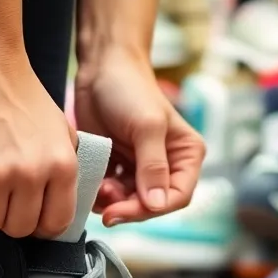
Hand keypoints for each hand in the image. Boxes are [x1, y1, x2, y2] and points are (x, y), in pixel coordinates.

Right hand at [0, 53, 78, 237]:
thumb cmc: (17, 92)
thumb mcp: (58, 128)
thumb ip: (62, 167)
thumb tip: (57, 205)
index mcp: (62, 165)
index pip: (55, 224)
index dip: (38, 224)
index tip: (26, 212)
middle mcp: (32, 174)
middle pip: (19, 229)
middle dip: (7, 218)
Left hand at [73, 47, 204, 225]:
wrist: (100, 68)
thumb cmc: (130, 89)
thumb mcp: (146, 126)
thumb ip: (153, 166)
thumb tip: (157, 205)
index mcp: (186, 155)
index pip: (179, 196)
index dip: (153, 209)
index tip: (124, 209)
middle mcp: (168, 164)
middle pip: (153, 204)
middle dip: (129, 207)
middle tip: (105, 207)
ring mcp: (141, 167)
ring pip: (131, 202)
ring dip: (112, 202)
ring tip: (97, 187)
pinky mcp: (118, 166)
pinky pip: (112, 192)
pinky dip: (100, 193)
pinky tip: (91, 181)